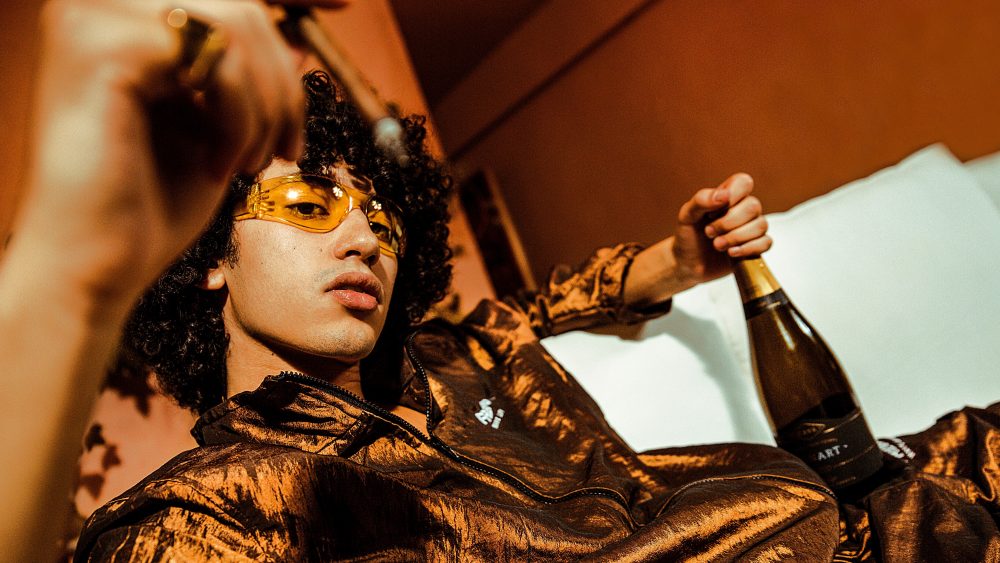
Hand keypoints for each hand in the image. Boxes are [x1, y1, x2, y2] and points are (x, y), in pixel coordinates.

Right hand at [16, 0, 337, 305]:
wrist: (97, 266)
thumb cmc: (148, 206)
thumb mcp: (216, 130)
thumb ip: (246, 81)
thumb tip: (298, 44)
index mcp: (124, 16)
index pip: (231, 0)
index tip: (346, 3)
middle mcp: (99, 2)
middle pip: (241, 7)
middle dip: (282, 85)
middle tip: (285, 150)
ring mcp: (94, 17)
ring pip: (236, 27)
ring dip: (265, 108)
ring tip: (249, 165)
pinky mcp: (101, 46)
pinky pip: (219, 62)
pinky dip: (240, 121)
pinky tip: (220, 169)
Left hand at [624, 173, 770, 307]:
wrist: (687, 264)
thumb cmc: (688, 236)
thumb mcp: (686, 216)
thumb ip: (702, 200)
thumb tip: (724, 196)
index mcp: (727, 197)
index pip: (744, 182)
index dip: (733, 195)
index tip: (712, 212)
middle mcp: (743, 209)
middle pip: (753, 206)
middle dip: (728, 222)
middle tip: (709, 232)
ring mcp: (751, 228)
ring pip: (760, 225)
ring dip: (736, 237)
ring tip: (717, 245)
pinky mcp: (755, 247)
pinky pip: (765, 243)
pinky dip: (747, 248)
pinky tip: (731, 253)